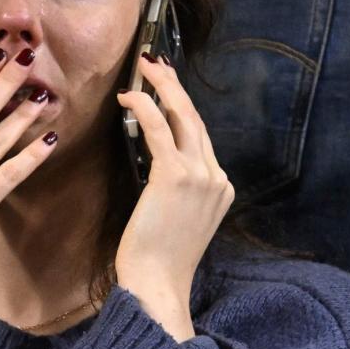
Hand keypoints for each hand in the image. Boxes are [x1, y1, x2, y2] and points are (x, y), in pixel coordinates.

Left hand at [114, 53, 233, 340]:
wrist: (158, 284)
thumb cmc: (158, 258)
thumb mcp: (180, 219)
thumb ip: (179, 191)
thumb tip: (159, 168)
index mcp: (221, 187)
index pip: (201, 137)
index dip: (181, 108)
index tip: (164, 88)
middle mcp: (217, 177)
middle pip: (196, 119)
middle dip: (174, 87)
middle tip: (153, 64)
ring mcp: (201, 175)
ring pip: (183, 116)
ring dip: (162, 86)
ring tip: (143, 68)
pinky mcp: (176, 176)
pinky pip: (160, 128)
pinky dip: (145, 106)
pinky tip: (128, 96)